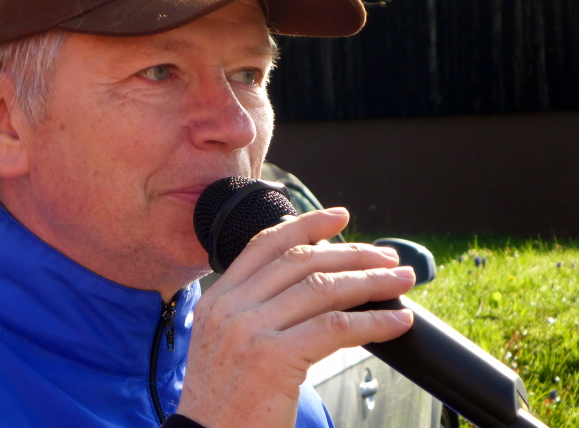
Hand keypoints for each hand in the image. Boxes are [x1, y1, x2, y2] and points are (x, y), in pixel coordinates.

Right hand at [177, 207, 414, 426]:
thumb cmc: (224, 402)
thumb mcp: (226, 344)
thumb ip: (256, 311)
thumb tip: (314, 289)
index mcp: (218, 298)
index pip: (265, 244)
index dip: (307, 225)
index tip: (340, 218)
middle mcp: (230, 306)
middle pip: (301, 261)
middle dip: (352, 253)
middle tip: (387, 257)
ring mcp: (249, 329)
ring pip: (322, 288)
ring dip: (370, 280)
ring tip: (400, 281)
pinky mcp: (273, 358)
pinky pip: (335, 327)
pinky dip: (373, 320)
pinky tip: (396, 321)